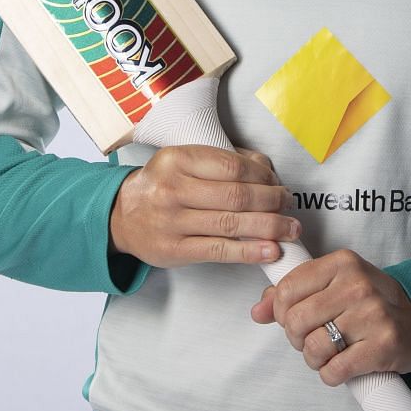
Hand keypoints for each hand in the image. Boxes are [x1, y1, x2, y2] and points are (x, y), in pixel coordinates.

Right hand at [109, 145, 299, 268]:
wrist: (121, 216)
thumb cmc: (161, 185)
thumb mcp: (183, 161)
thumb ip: (223, 160)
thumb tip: (266, 168)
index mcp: (177, 159)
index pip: (232, 166)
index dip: (263, 176)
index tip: (278, 183)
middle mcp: (172, 189)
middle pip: (236, 196)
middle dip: (272, 201)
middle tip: (288, 205)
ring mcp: (172, 221)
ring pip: (231, 224)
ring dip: (269, 227)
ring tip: (289, 229)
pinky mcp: (175, 250)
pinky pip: (220, 250)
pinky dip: (250, 251)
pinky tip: (270, 250)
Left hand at [250, 248, 410, 386]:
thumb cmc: (369, 304)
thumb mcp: (334, 286)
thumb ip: (293, 294)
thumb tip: (257, 311)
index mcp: (342, 263)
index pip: (288, 289)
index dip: (281, 312)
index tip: (292, 320)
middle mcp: (358, 285)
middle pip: (297, 320)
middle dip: (297, 338)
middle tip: (311, 340)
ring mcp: (373, 315)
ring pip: (315, 347)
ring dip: (314, 359)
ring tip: (329, 353)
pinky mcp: (383, 346)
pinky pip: (335, 370)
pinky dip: (331, 375)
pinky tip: (341, 367)